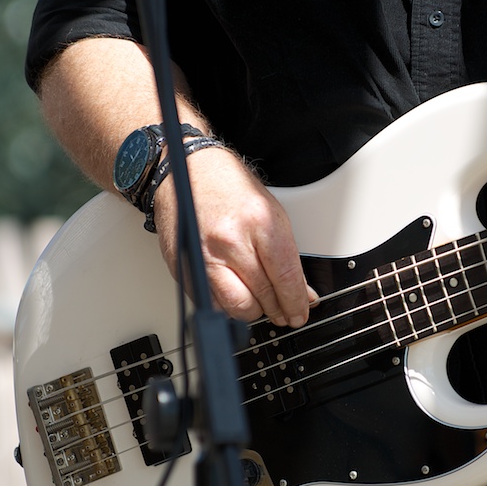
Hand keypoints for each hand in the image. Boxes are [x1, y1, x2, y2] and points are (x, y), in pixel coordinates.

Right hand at [152, 147, 316, 327]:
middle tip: (284, 311)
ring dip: (252, 311)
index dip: (295, 302)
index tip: (300, 313)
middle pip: (262, 297)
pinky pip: (210, 303)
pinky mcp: (186, 268)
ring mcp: (205, 257)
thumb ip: (287, 256)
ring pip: (235, 308)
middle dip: (278, 310)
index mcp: (259, 224)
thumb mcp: (272, 214)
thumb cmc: (232, 189)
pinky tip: (235, 293)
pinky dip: (226, 305)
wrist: (192, 172)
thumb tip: (300, 291)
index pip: (285, 278)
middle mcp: (230, 242)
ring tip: (260, 302)